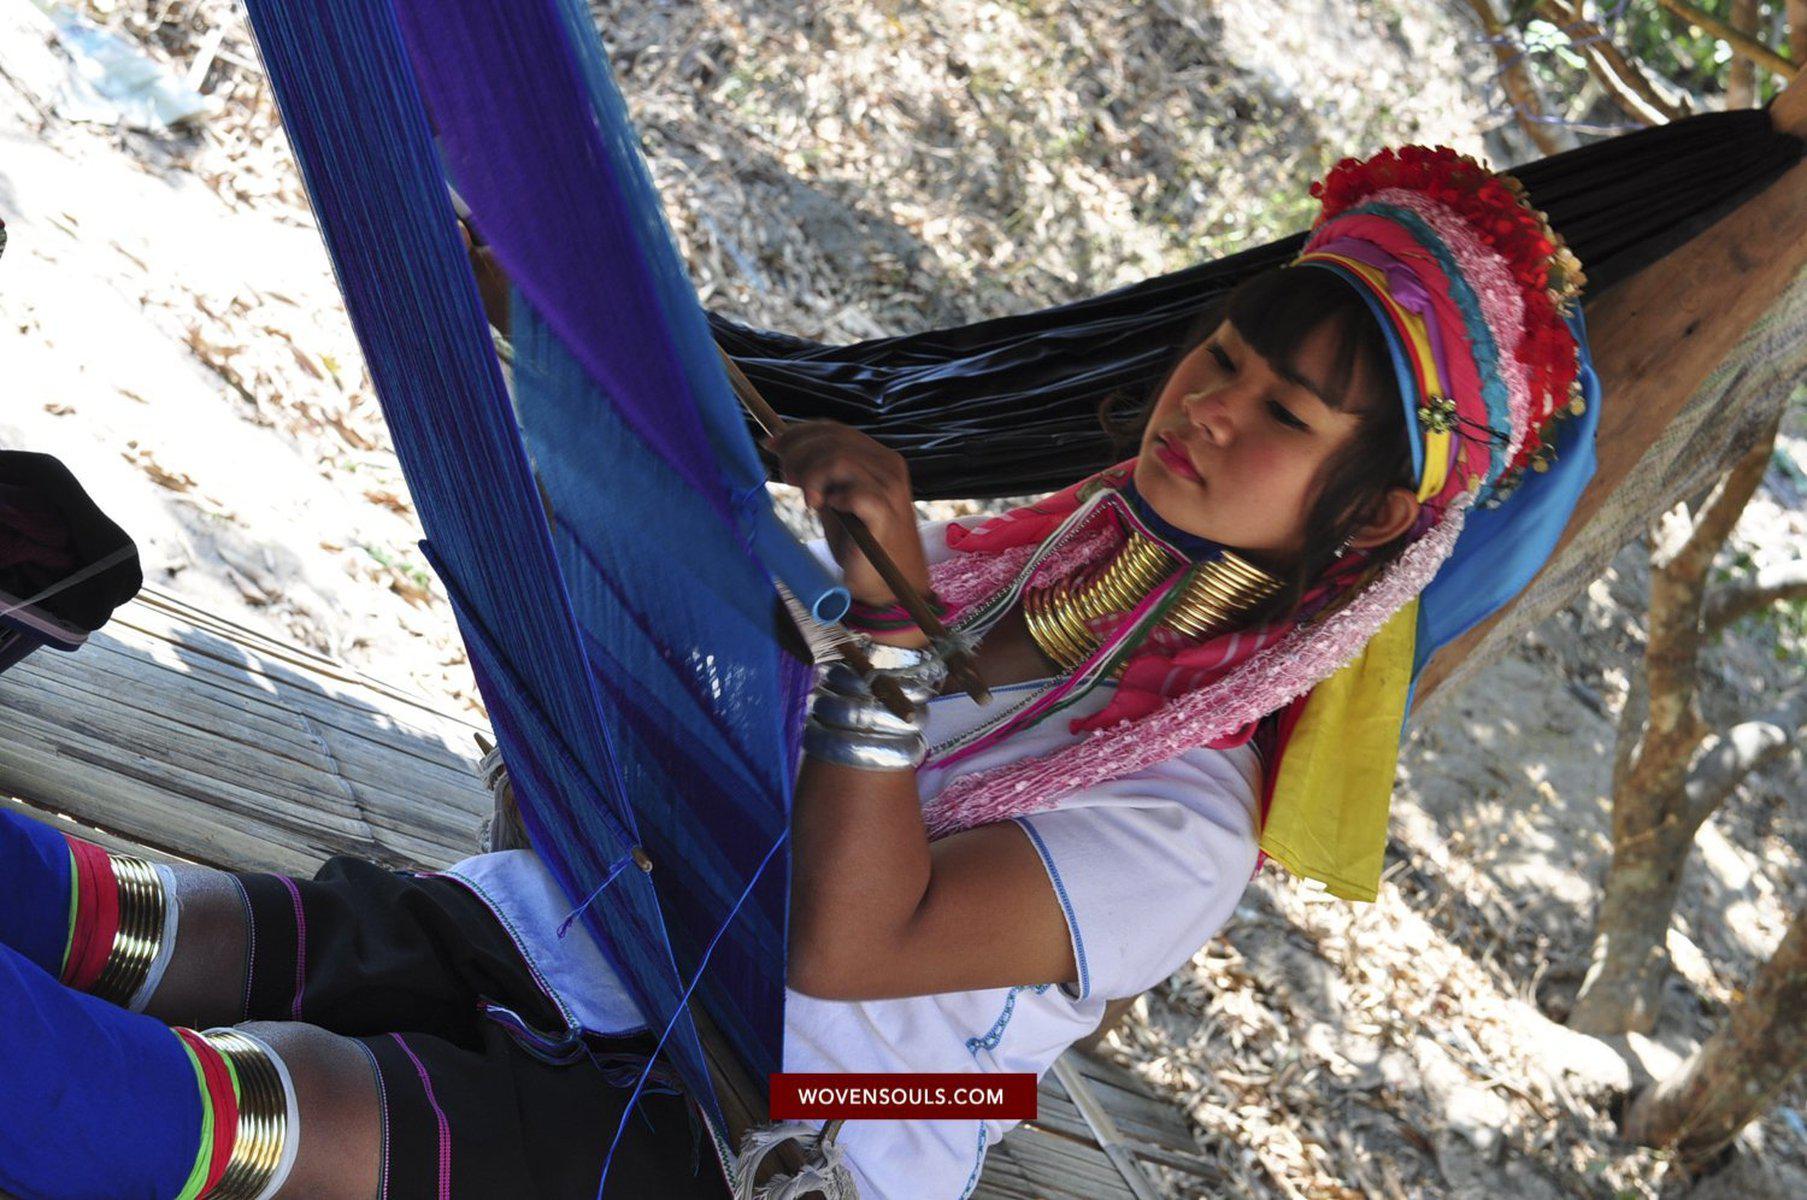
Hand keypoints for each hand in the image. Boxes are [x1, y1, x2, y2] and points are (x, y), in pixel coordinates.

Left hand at [767, 421, 928, 606]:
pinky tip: (826, 509)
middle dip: (799, 454)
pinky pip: (854, 492)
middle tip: (787, 478)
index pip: (835, 430)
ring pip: (841, 460)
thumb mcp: (834, 497)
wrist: (886, 584)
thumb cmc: (859, 541)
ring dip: (812, 476)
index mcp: (879, 458)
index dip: (799, 433)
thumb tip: (782, 444)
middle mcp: (889, 468)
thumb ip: (818, 473)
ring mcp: (890, 490)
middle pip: (834, 440)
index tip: (771, 445)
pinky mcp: (885, 514)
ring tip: (808, 500)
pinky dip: (832, 498)